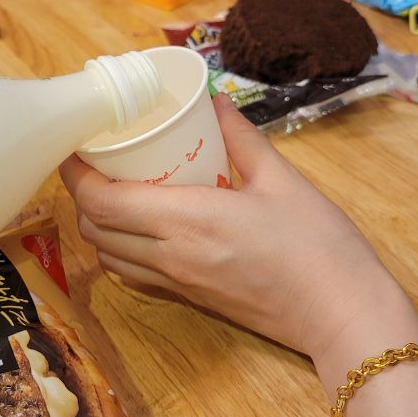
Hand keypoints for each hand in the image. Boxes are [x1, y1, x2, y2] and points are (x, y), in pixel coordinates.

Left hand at [60, 94, 417, 361]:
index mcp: (186, 221)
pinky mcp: (191, 300)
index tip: (74, 146)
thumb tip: (214, 102)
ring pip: (109, 258)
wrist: (342, 315)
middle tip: (97, 163)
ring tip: (117, 192)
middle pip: (95, 230)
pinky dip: (122, 252)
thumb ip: (241, 137)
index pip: (102, 202)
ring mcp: (178, 284)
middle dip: (83, 196)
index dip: (75, 175)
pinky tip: (144, 229)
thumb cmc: (319, 244)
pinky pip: (135, 276)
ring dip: (100, 226)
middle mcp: (171, 257)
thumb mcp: (282, 179)